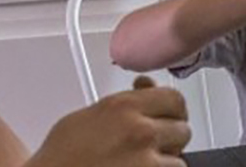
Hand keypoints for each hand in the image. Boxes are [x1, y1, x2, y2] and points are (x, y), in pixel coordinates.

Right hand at [26, 76, 191, 166]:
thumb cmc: (62, 155)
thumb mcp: (90, 115)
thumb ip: (126, 101)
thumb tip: (147, 87)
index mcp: (123, 107)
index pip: (174, 99)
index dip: (172, 109)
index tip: (168, 115)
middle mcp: (139, 131)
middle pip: (183, 129)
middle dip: (169, 137)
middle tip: (151, 144)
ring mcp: (146, 162)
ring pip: (179, 159)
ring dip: (165, 162)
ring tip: (140, 164)